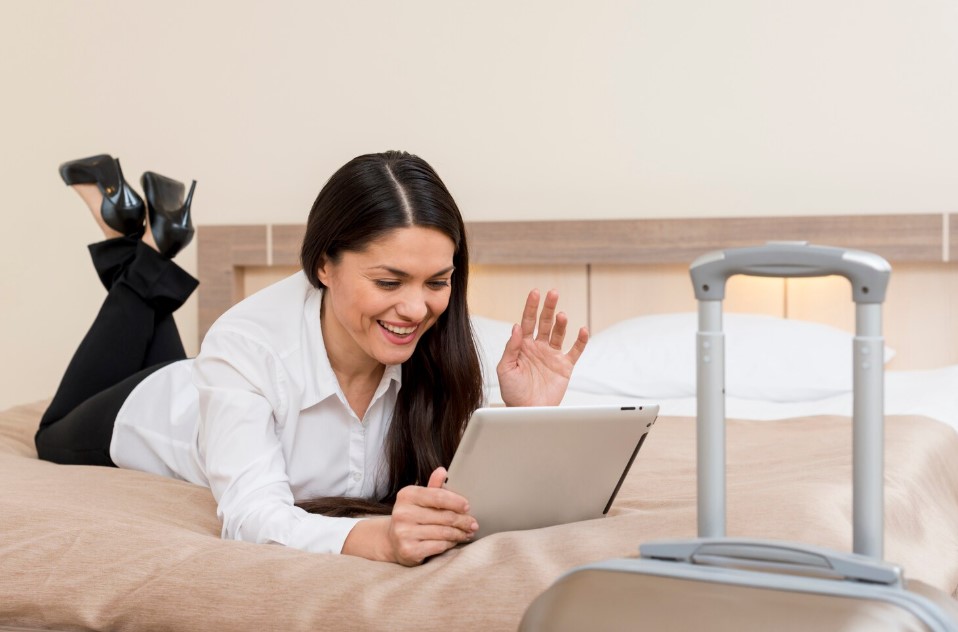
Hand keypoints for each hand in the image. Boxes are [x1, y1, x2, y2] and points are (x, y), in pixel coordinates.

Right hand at [342, 467, 476, 565]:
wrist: (392, 541)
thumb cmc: (412, 517)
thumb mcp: (420, 499)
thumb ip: (433, 487)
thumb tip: (442, 470)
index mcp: (407, 495)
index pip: (438, 496)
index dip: (456, 501)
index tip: (467, 506)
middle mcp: (403, 513)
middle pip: (444, 516)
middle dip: (463, 520)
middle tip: (473, 524)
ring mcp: (404, 533)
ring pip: (444, 532)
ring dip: (460, 533)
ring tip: (468, 533)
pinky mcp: (408, 550)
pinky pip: (438, 546)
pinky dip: (450, 544)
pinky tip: (455, 541)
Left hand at [497, 288, 588, 406]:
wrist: (526, 411)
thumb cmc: (512, 392)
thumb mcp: (505, 368)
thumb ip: (511, 347)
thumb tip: (515, 327)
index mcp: (522, 345)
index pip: (527, 321)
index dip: (531, 306)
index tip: (535, 293)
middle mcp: (538, 347)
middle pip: (545, 322)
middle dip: (549, 308)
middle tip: (553, 293)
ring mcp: (552, 355)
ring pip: (559, 334)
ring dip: (561, 323)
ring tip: (562, 315)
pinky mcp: (565, 366)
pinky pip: (575, 351)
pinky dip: (580, 341)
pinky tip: (583, 330)